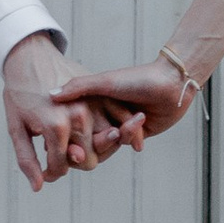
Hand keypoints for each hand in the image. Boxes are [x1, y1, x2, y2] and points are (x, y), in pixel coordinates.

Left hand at [3, 30, 139, 188]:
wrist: (29, 57)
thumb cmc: (19, 93)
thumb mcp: (16, 128)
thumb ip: (28, 159)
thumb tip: (39, 186)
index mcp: (55, 127)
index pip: (62, 167)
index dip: (51, 173)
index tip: (44, 170)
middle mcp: (79, 116)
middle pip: (88, 159)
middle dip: (73, 162)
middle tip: (59, 155)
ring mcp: (93, 104)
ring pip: (103, 144)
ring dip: (93, 148)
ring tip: (74, 143)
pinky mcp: (101, 94)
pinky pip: (116, 123)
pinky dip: (113, 132)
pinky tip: (99, 134)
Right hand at [54, 55, 199, 140]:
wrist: (173, 84)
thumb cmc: (138, 78)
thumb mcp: (105, 81)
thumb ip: (78, 88)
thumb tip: (49, 95)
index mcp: (93, 100)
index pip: (73, 122)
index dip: (69, 133)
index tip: (67, 142)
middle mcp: (103, 112)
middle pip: (89, 137)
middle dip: (95, 140)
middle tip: (104, 138)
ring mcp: (119, 123)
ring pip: (108, 143)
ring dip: (121, 136)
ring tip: (135, 122)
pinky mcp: (135, 133)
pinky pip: (126, 144)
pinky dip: (133, 138)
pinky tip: (141, 127)